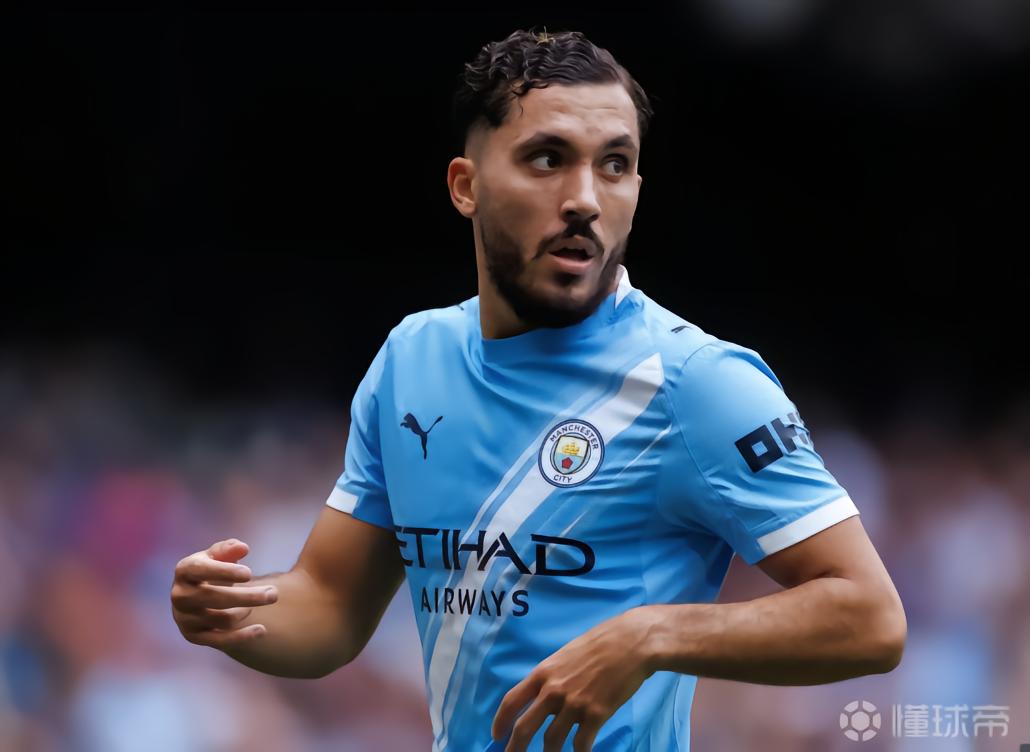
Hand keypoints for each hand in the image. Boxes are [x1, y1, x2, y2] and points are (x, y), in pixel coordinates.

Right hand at [171, 538, 276, 648]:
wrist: (195, 596)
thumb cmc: (212, 569)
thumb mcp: (218, 555)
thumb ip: (229, 549)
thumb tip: (243, 548)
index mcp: (184, 570)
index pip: (201, 570)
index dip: (224, 572)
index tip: (249, 573)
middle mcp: (180, 596)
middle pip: (214, 598)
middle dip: (247, 596)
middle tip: (274, 593)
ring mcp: (185, 618)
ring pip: (221, 619)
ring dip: (245, 611)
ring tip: (260, 599)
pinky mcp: (194, 636)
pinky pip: (220, 641)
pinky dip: (242, 636)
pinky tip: (262, 630)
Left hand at [491, 607, 655, 751]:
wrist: (630, 643)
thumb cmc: (599, 644)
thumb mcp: (565, 655)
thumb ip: (552, 676)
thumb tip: (543, 695)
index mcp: (543, 673)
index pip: (511, 701)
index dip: (500, 721)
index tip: (496, 735)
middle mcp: (553, 690)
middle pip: (524, 727)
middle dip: (515, 748)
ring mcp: (573, 703)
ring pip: (552, 741)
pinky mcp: (595, 714)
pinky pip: (581, 744)